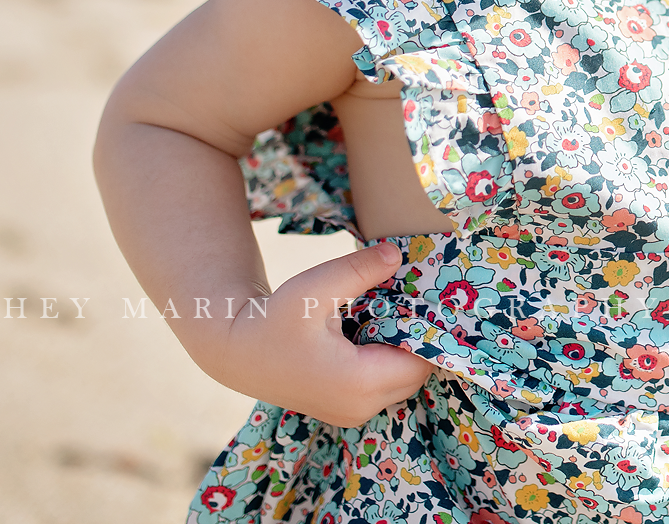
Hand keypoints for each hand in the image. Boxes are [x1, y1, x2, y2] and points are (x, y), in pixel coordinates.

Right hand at [202, 241, 434, 426]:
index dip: (429, 330)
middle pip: (417, 373)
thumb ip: (358, 270)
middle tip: (409, 304)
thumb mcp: (315, 287)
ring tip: (390, 317)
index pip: (423, 360)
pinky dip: (387, 363)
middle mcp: (361, 407)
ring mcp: (353, 414)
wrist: (238, 351)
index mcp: (359, 382)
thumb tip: (397, 254)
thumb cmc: (274, 319)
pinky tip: (373, 334)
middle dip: (418, 340)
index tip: (425, 300)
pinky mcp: (346, 411)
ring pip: (403, 381)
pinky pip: (385, 388)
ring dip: (403, 352)